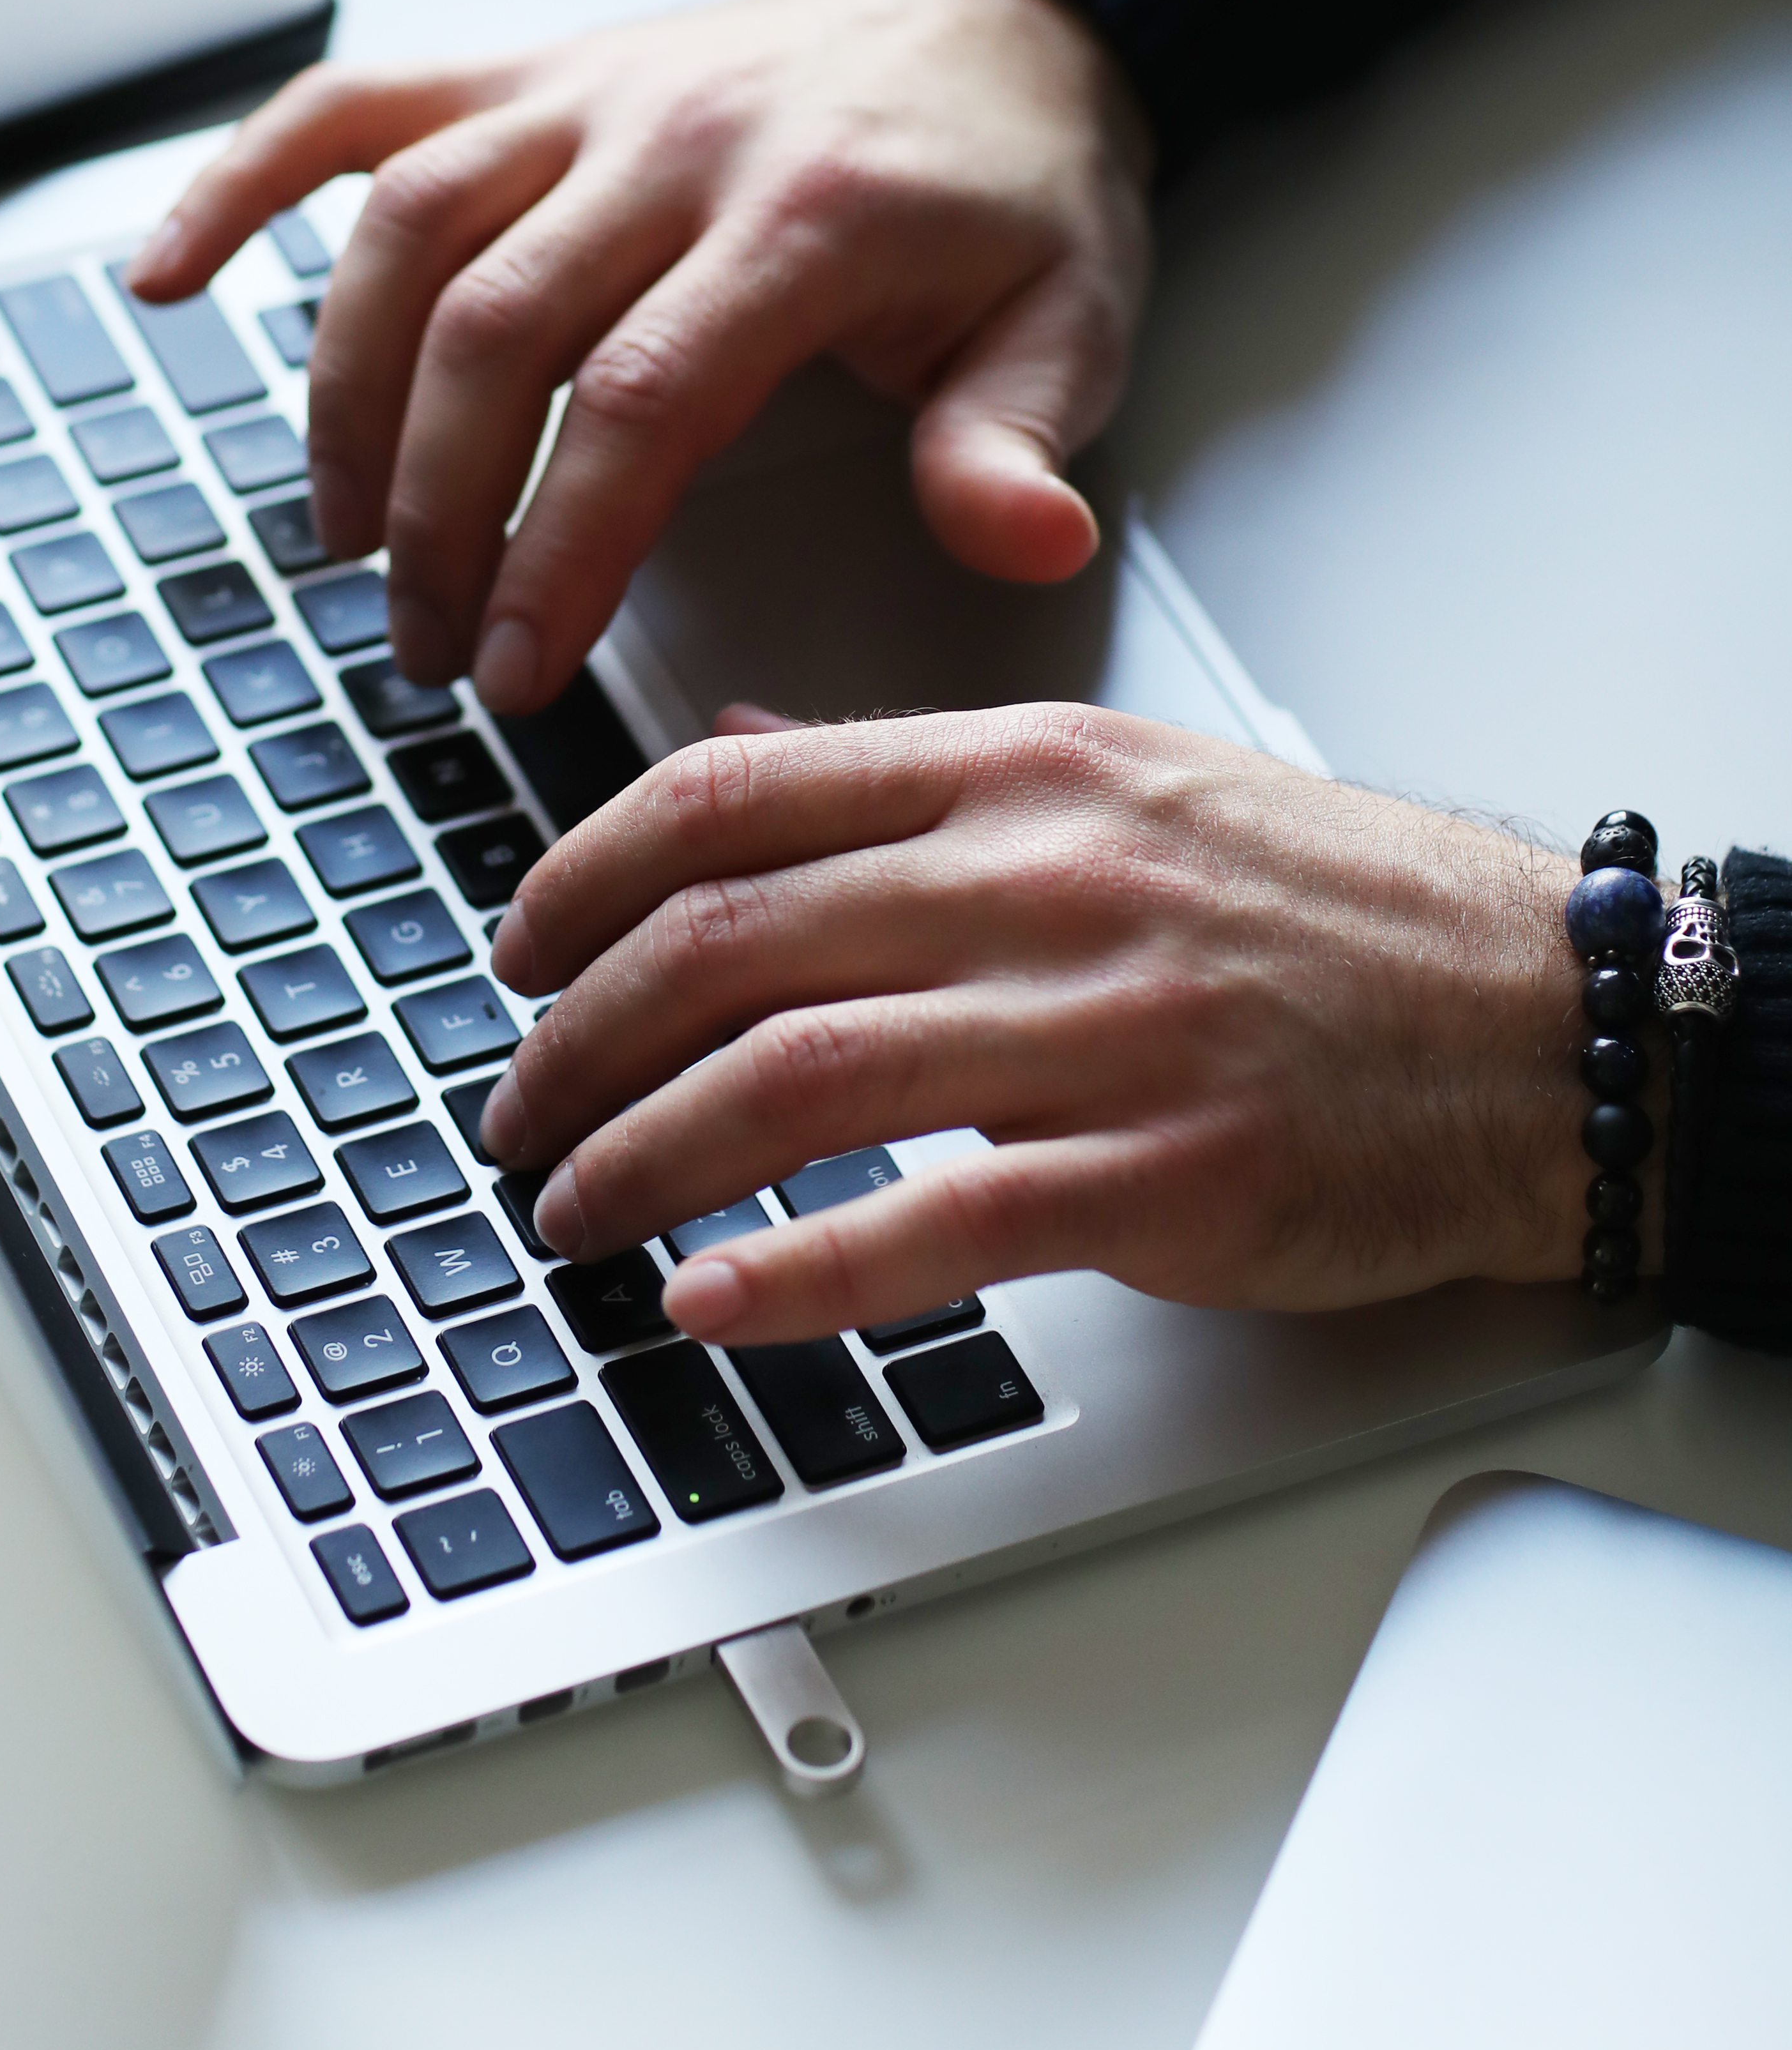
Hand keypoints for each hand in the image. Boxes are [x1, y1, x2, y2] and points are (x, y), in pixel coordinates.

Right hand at [126, 0, 1152, 708]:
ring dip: (345, 392)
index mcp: (806, 217)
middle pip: (496, 328)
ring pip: (405, 230)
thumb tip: (1023, 544)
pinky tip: (165, 275)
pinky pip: (352, 109)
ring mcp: (583, 93)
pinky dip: (241, 182)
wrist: (993, 10)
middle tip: (426, 648)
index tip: (515, 667)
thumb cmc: (1012, 188)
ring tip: (343, 538)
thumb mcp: (1072, 320)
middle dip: (438, 511)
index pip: (639, 398)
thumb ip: (1017, 441)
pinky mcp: (526, 69)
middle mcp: (672, 141)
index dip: (556, 545)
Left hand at [474, 708, 1588, 1337]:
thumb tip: (745, 751)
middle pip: (730, 945)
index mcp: (1020, 770)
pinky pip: (934, 1227)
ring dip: (643, 1156)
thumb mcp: (1114, 780)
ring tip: (574, 1209)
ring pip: (796, 1080)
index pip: (734, 796)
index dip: (584, 878)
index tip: (517, 951)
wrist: (1532, 1015)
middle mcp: (1044, 879)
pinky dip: (794, 1272)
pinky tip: (707, 1298)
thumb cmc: (1325, 907)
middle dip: (577, 1041)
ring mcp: (1103, 1026)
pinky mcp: (1164, 1176)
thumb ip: (910, 776)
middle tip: (519, 1111)